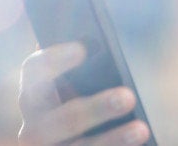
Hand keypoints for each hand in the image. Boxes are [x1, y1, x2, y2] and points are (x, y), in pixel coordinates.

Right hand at [18, 42, 149, 144]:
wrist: (72, 140)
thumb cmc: (84, 107)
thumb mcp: (80, 88)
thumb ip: (86, 71)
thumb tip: (102, 42)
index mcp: (35, 96)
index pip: (34, 71)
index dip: (54, 59)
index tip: (81, 49)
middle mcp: (34, 127)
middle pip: (63, 118)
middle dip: (96, 108)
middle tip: (128, 96)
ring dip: (113, 139)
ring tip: (141, 129)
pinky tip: (142, 143)